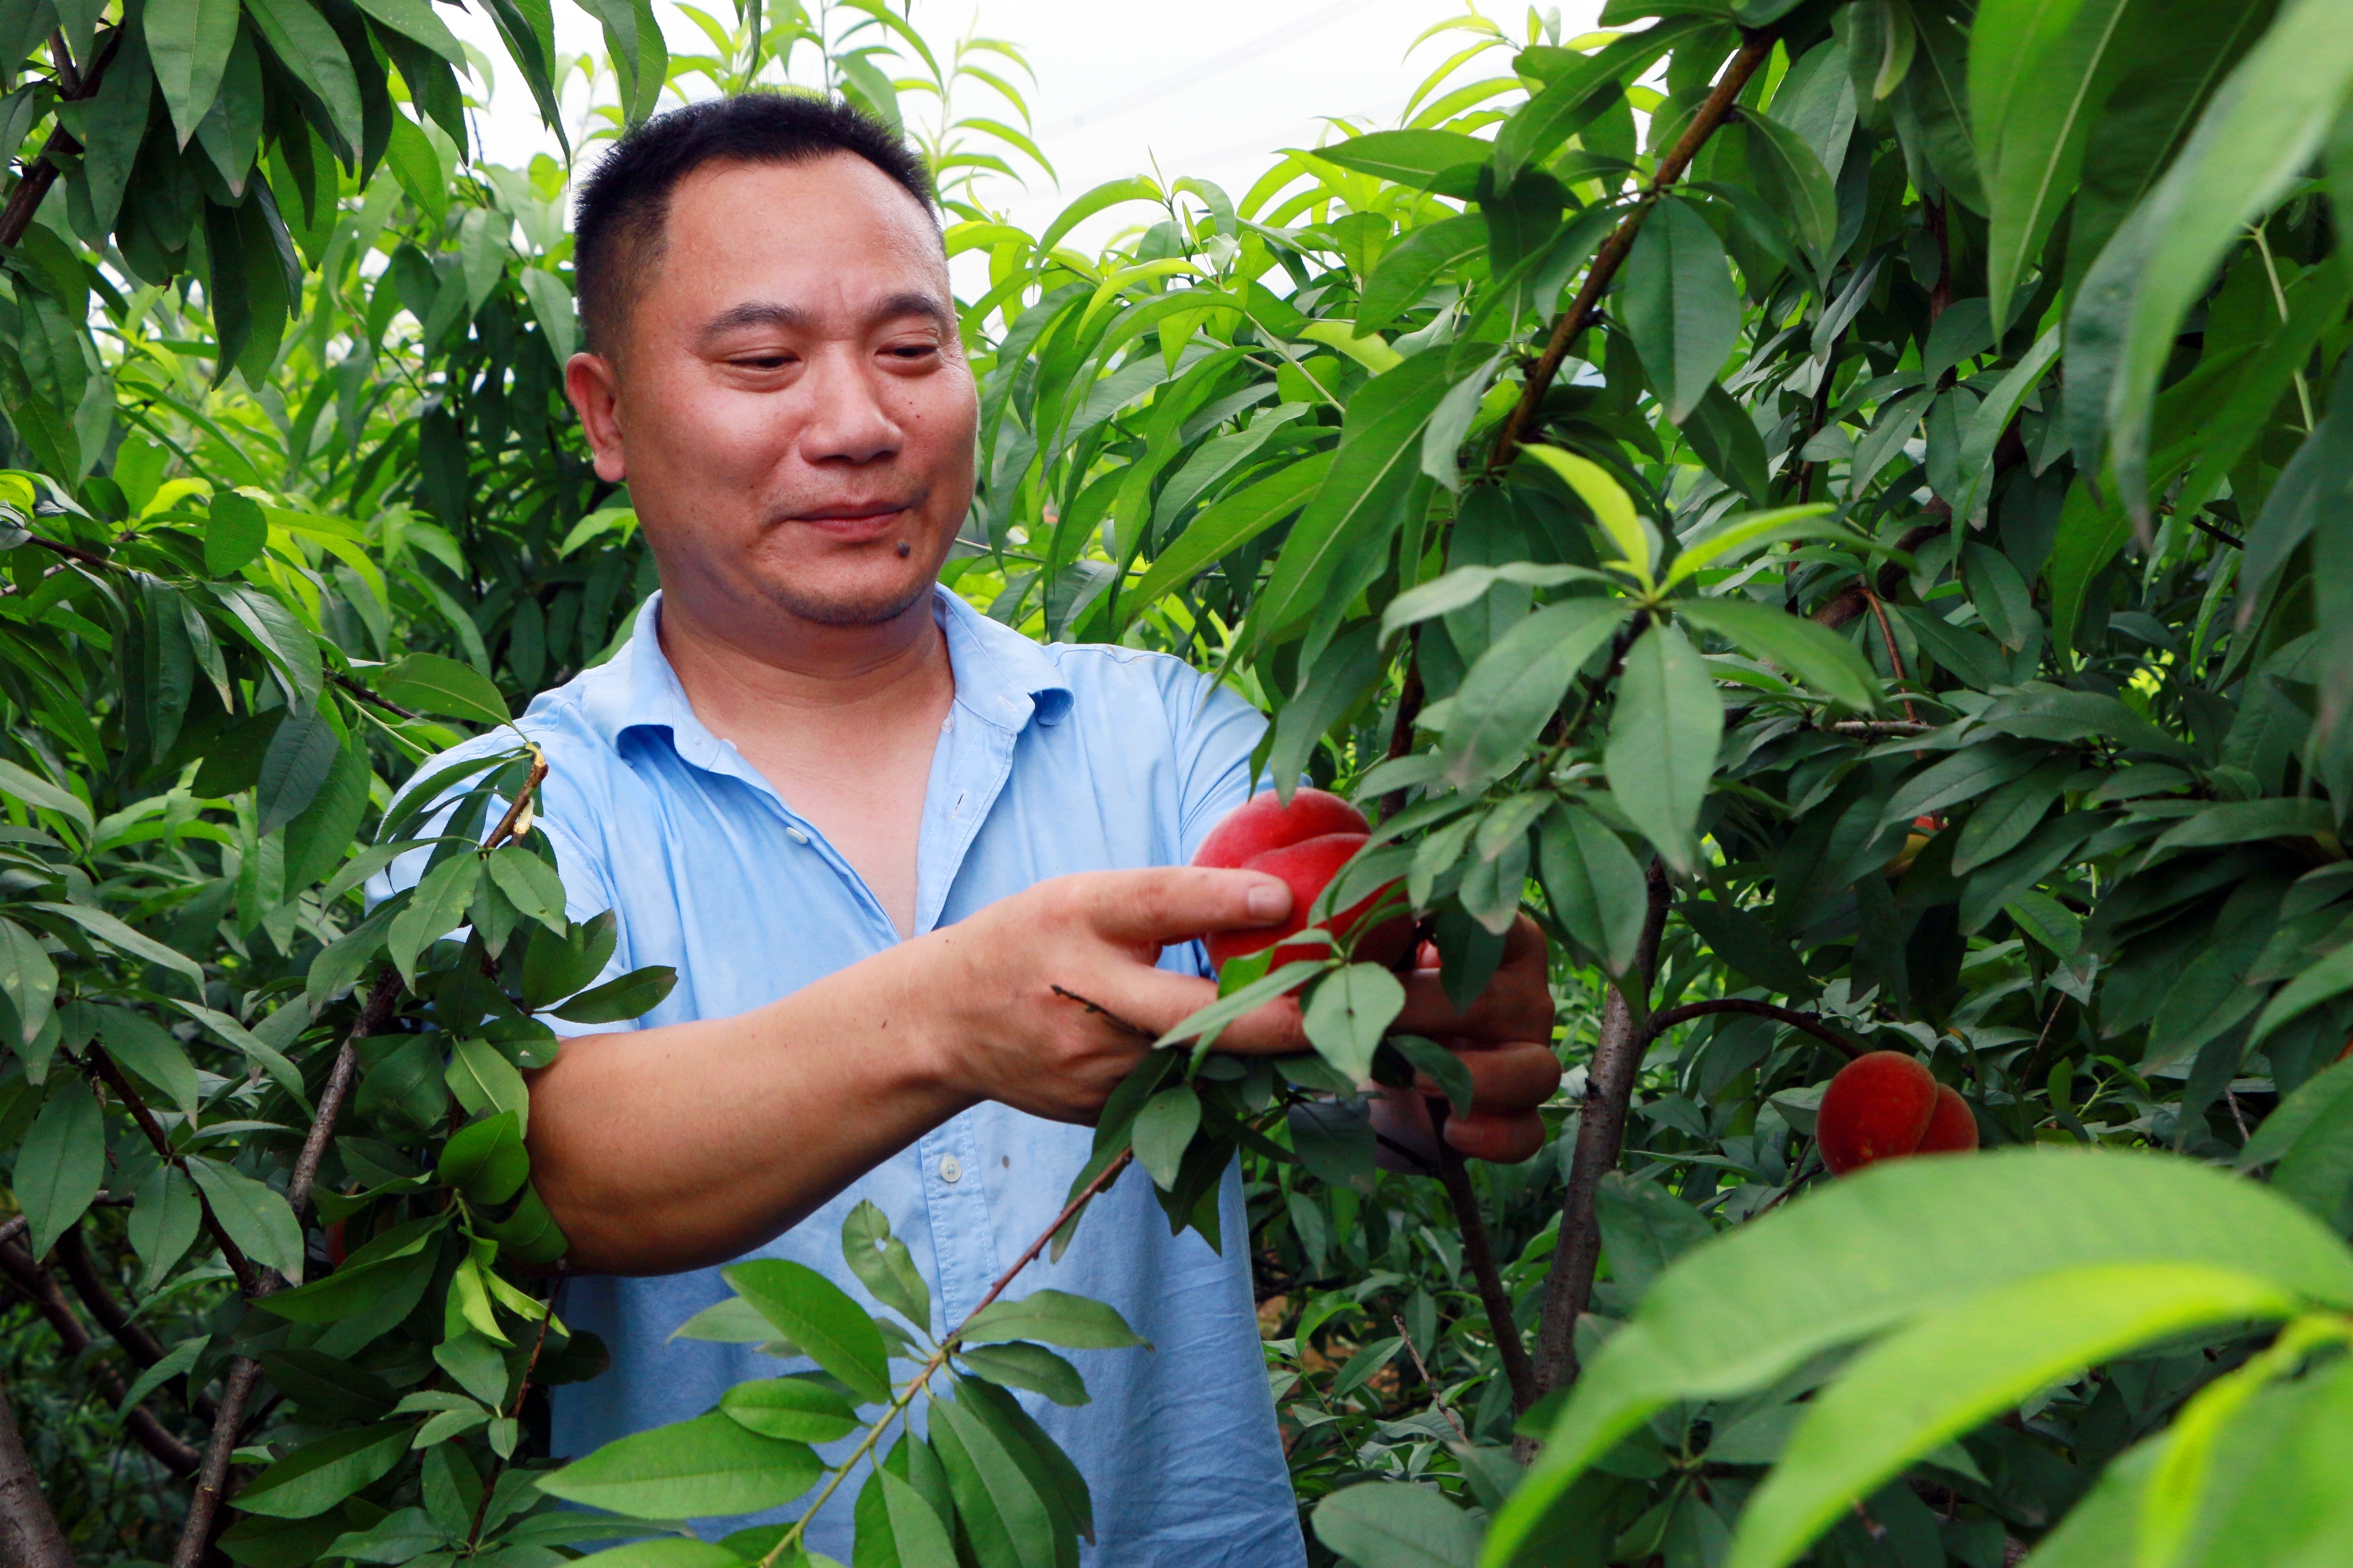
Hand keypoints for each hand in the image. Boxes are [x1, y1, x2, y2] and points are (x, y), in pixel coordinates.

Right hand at [911, 867, 1309, 1123]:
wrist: (943, 1021)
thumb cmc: (1031, 941)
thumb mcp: (1083, 898)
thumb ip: (1163, 902)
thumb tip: (1273, 902)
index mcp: (1078, 919)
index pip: (1156, 905)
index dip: (1221, 902)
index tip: (1283, 900)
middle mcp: (1083, 994)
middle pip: (1193, 1014)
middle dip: (1280, 1019)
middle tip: (1355, 1012)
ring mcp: (1090, 1065)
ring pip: (1200, 1064)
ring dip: (1266, 1055)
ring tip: (1347, 1042)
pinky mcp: (1100, 1110)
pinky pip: (1179, 1093)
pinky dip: (1222, 1079)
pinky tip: (1261, 1067)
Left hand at [1373, 916, 1559, 1165]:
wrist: (1368, 1071)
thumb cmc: (1371, 992)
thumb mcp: (1363, 954)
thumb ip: (1355, 924)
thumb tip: (1291, 900)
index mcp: (1496, 944)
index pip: (1496, 925)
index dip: (1451, 927)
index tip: (1399, 926)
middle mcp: (1523, 997)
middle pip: (1499, 1001)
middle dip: (1426, 1011)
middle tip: (1367, 1017)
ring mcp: (1527, 1058)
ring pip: (1536, 1070)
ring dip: (1476, 1076)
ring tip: (1414, 1076)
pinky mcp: (1514, 1116)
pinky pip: (1526, 1133)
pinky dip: (1493, 1136)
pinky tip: (1450, 1129)